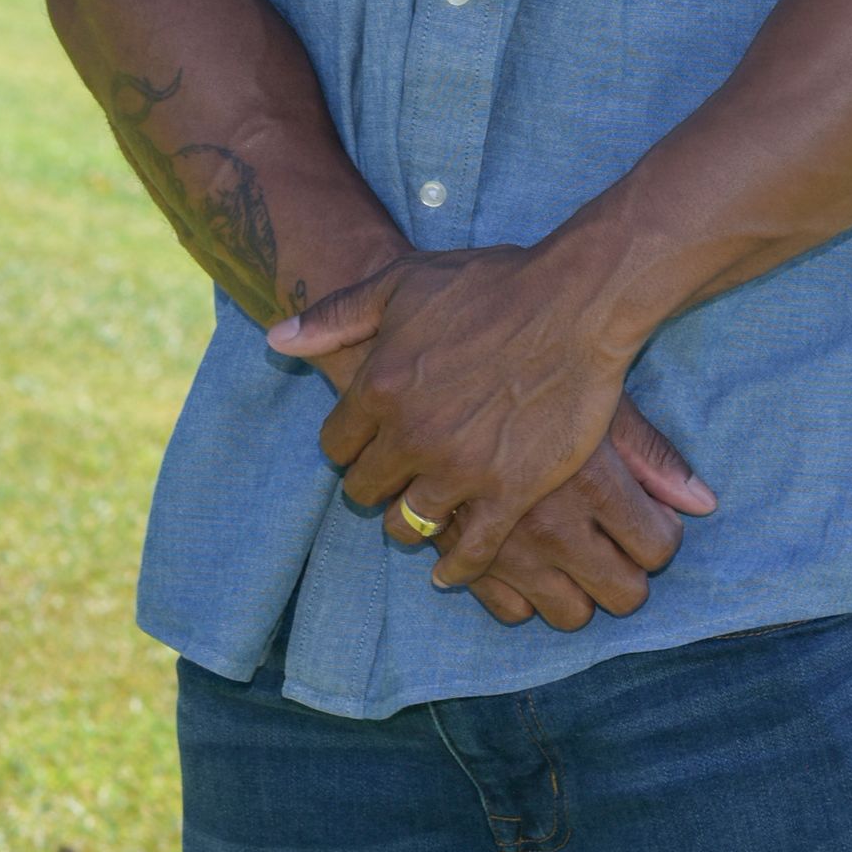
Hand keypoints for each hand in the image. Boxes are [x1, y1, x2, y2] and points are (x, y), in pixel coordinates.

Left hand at [271, 245, 646, 588]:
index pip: (335, 446)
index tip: (368, 442)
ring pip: (407, 525)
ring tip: (424, 511)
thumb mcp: (403, 283)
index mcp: (379, 387)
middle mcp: (411, 435)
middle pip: (365, 489)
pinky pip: (468, 552)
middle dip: (377, 482)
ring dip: (410, 521)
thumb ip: (336, 316)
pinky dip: (456, 566)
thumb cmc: (490, 284)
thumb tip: (277, 339)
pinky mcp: (508, 493)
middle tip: (398, 474)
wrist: (575, 303)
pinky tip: (450, 568)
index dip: (350, 444)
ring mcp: (460, 469)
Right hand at [401, 395, 715, 629]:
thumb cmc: (532, 368)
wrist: (434, 357)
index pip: (657, 548)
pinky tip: (522, 552)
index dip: (659, 534)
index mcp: (594, 481)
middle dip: (627, 573)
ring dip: (576, 588)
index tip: (648, 517)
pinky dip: (521, 591)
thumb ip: (650, 455)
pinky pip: (510, 612)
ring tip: (571, 550)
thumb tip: (705, 504)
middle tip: (615, 543)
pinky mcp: (458, 556)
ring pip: (568, 615)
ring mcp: (504, 546)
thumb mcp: (599, 399)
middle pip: (622, 595)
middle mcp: (552, 523)